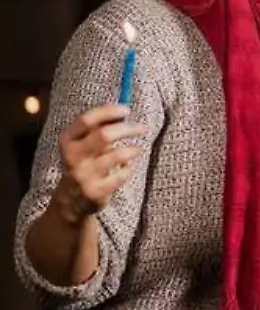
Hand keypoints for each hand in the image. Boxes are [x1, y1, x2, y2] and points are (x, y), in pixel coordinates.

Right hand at [53, 104, 144, 224]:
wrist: (70, 200)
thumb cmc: (84, 163)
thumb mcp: (83, 144)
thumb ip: (98, 127)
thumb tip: (122, 108)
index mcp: (67, 141)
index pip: (86, 120)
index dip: (108, 112)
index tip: (126, 110)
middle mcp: (72, 157)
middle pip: (104, 135)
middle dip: (128, 129)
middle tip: (142, 128)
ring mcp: (83, 175)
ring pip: (118, 154)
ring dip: (133, 149)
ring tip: (137, 149)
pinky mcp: (95, 191)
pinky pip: (123, 174)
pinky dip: (129, 168)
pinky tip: (126, 167)